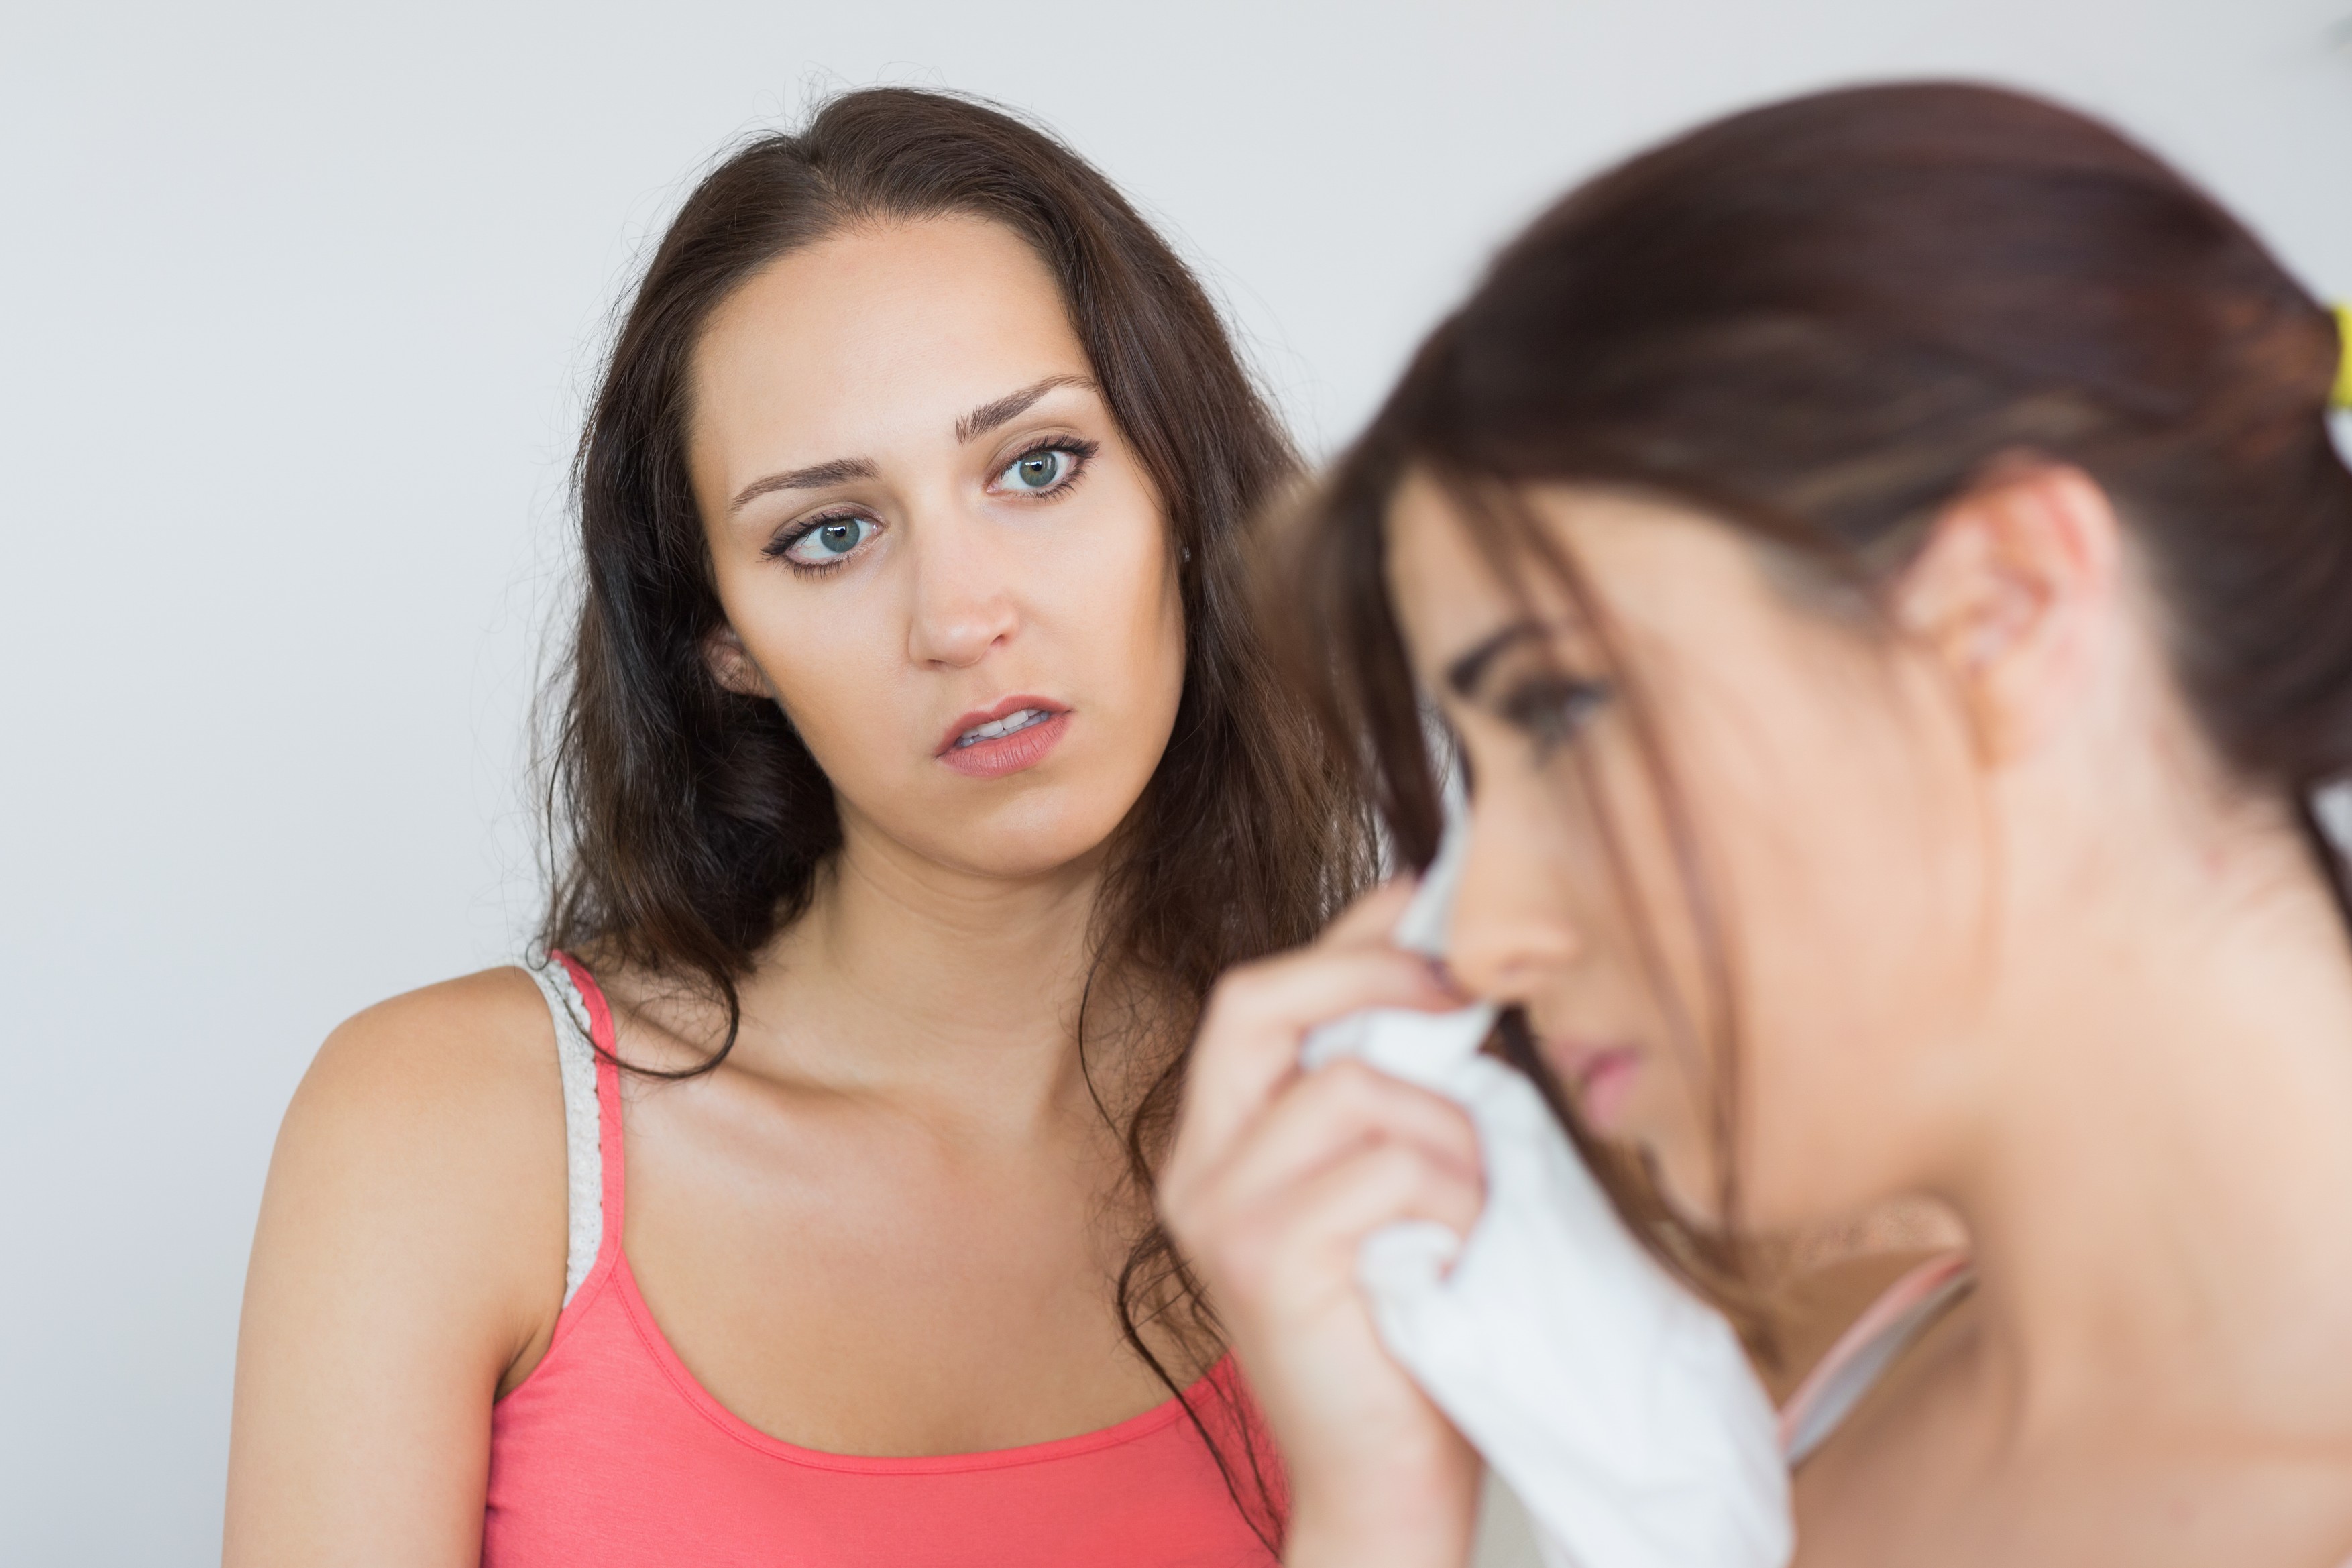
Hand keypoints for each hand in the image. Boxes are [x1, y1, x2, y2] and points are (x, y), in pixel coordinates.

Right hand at [1161, 883, 1487, 1567]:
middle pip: (1260, 1001)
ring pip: (1357, 1091)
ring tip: (1479, 1202)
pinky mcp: (1269, 1264)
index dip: (1348, 937)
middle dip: (1376, 978)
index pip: (1259, 991)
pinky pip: (1390, 1172)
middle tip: (1467, 1000)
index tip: (1432, 901)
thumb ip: (1388, 1081)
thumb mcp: (1387, 1181)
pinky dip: (1458, 1202)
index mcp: (1217, 1139)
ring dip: (1454, 1136)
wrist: (1385, 1485)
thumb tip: (1443, 951)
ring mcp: (1221, 1216)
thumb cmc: (1404, 1328)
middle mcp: (1195, 1169)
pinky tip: (1466, 1252)